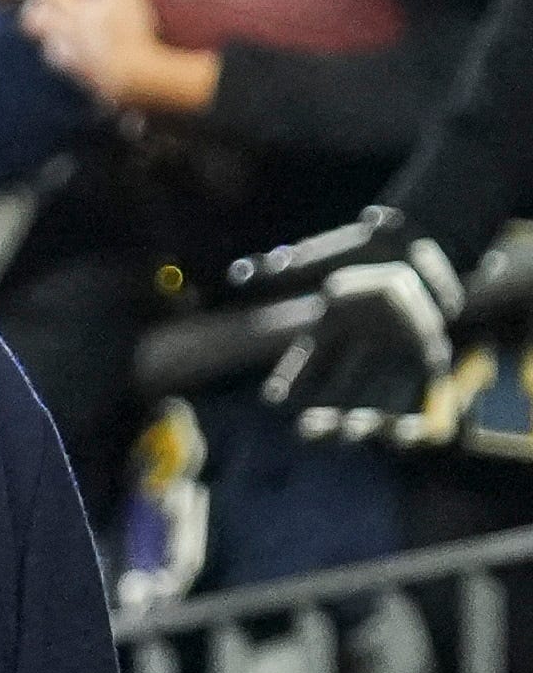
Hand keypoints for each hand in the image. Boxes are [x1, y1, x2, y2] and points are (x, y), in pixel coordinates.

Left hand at [13, 0, 218, 115]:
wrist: (136, 82)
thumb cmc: (128, 35)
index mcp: (68, 11)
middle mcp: (62, 37)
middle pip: (35, 20)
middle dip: (37, 8)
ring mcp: (72, 61)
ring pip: (52, 46)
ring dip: (56, 36)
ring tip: (70, 29)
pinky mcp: (86, 79)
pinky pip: (75, 67)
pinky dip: (80, 58)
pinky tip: (95, 56)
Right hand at [242, 208, 467, 444]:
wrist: (429, 238)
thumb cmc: (376, 243)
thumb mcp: (325, 254)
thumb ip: (289, 265)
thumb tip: (241, 274)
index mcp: (331, 322)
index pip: (305, 357)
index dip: (290, 377)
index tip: (273, 398)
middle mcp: (360, 343)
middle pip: (338, 385)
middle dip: (324, 411)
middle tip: (309, 431)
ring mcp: (394, 350)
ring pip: (376, 393)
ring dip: (365, 418)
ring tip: (351, 434)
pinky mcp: (430, 354)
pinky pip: (420, 387)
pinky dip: (414, 410)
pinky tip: (405, 431)